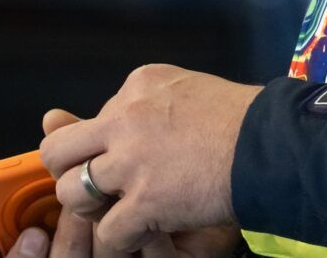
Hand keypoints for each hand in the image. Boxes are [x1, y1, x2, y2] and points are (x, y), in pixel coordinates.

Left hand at [31, 66, 262, 252]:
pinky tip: (142, 234)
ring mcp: (131, 162)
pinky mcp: (144, 202)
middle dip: (68, 173)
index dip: (103, 145)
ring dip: (91, 210)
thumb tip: (113, 116)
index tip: (122, 159)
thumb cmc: (239, 118)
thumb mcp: (187, 89)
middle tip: (94, 189)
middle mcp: (124, 119)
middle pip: (58, 151)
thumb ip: (148, 102)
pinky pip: (108, 233)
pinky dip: (121, 241)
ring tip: (117, 214)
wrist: (268, 145)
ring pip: (71, 194)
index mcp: (136, 86)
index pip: (93, 119)